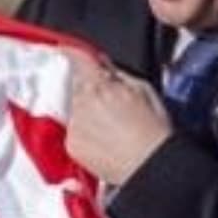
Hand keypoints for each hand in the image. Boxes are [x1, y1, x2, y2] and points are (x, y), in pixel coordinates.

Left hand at [64, 51, 171, 186]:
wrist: (150, 167)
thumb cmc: (154, 131)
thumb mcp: (144, 91)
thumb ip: (118, 75)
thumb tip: (103, 64)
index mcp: (99, 86)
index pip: (77, 60)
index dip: (69, 52)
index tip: (63, 50)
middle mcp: (81, 103)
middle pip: (71, 86)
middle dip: (82, 89)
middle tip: (103, 102)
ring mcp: (73, 126)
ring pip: (69, 109)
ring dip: (80, 111)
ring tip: (105, 126)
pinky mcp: (71, 146)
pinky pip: (69, 132)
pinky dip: (80, 133)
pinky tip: (100, 140)